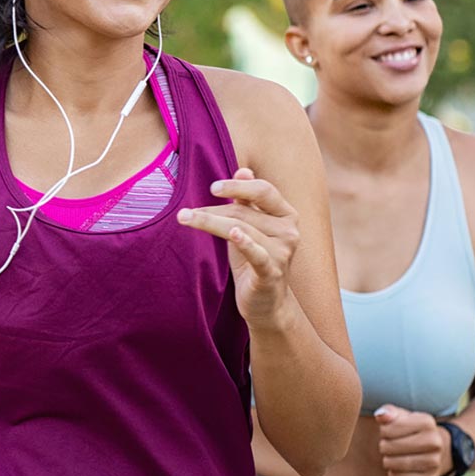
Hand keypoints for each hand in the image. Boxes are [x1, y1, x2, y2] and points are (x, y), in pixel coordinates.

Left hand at [177, 167, 303, 326]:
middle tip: (185, 213)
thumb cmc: (254, 260)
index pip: (263, 191)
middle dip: (212, 211)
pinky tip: (233, 234)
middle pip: (245, 212)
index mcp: (286, 214)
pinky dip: (245, 243)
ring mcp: (283, 252)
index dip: (238, 187)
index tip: (212, 188)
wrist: (267, 304)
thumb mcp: (250, 228)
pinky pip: (257, 253)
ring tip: (185, 218)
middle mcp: (289, 231)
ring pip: (241, 229)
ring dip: (209, 223)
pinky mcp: (272, 272)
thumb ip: (247, 202)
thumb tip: (243, 171)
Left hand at [375, 405, 452, 475]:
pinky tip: (399, 467)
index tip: (389, 431)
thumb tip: (380, 416)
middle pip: (388, 447)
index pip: (388, 429)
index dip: (383, 431)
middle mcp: (435, 442)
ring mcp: (434, 462)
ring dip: (387, 460)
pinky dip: (393, 473)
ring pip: (392, 464)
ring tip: (393, 455)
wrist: (434, 450)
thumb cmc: (410, 430)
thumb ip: (388, 413)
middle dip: (384, 446)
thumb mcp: (401, 417)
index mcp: (427, 422)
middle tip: (389, 445)